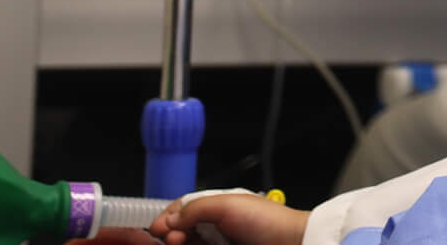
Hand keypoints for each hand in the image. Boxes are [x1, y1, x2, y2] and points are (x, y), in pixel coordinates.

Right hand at [142, 192, 310, 244]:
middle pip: (182, 229)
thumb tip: (171, 218)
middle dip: (171, 233)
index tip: (156, 228)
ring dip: (179, 243)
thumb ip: (197, 208)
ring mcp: (220, 242)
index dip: (169, 217)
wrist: (291, 244)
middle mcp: (218, 224)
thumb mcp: (228, 205)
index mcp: (220, 206)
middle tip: (171, 238)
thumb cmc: (266, 221)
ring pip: (190, 243)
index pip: (184, 209)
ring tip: (177, 243)